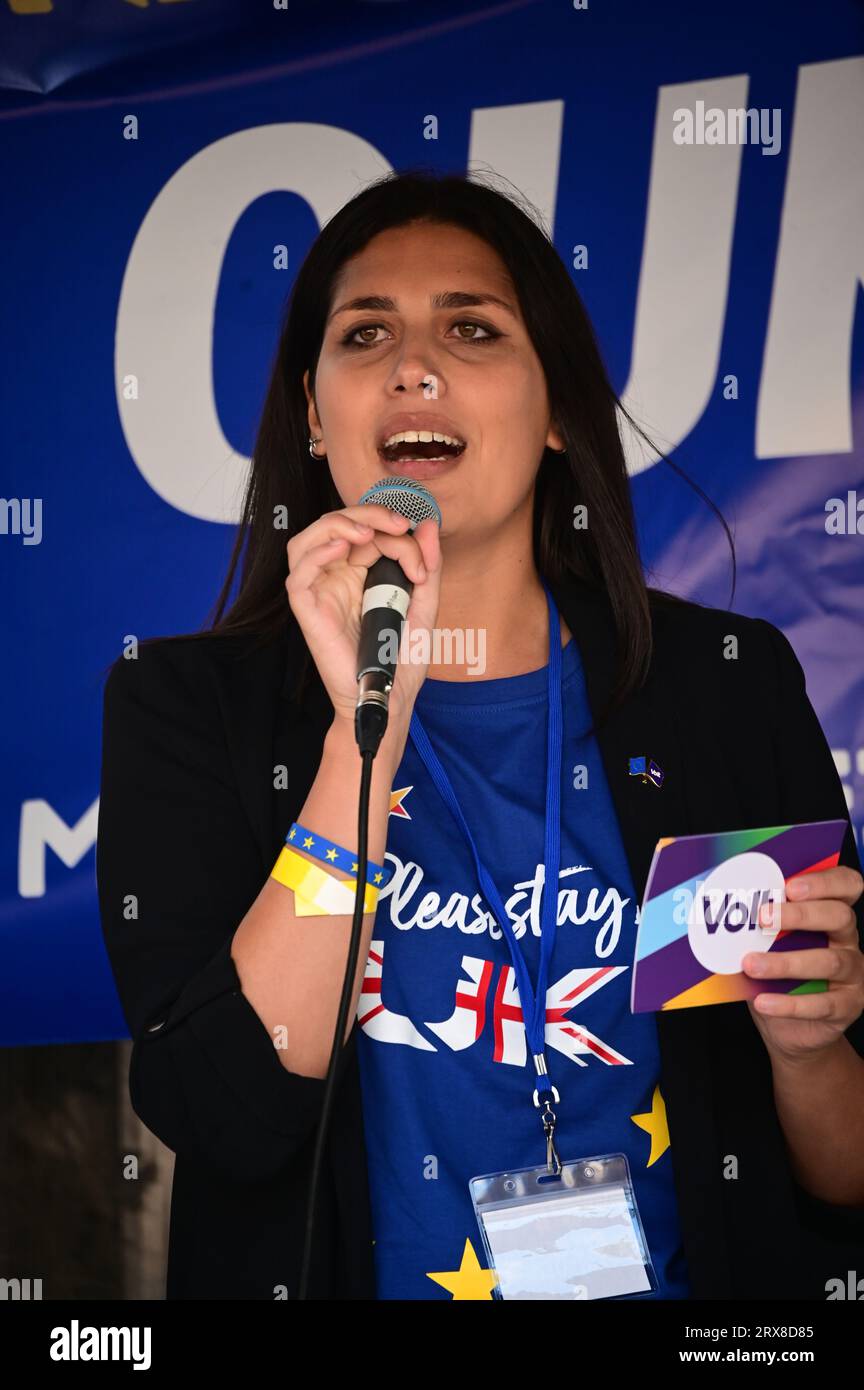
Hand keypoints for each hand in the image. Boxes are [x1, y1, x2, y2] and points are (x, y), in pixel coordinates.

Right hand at [284, 504, 441, 734]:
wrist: (391, 697)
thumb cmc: (403, 658)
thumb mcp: (424, 605)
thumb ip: (428, 565)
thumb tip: (427, 525)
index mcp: (361, 573)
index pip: (369, 532)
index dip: (396, 534)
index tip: (423, 566)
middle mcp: (337, 578)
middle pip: (336, 525)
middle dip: (368, 514)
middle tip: (397, 525)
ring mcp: (320, 593)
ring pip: (307, 541)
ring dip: (336, 524)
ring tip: (366, 530)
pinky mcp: (308, 611)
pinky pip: (298, 575)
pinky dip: (316, 553)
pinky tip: (342, 547)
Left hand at [742, 865, 863, 1062]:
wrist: (789, 1028)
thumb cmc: (779, 976)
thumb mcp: (771, 946)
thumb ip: (763, 926)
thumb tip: (726, 909)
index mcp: (832, 915)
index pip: (847, 885)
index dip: (824, 882)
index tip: (790, 886)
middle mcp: (848, 940)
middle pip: (840, 917)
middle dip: (801, 914)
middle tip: (763, 917)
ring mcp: (852, 974)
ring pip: (829, 961)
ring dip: (786, 962)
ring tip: (751, 964)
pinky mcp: (847, 1006)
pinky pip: (822, 1004)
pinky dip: (789, 1003)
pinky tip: (763, 1001)